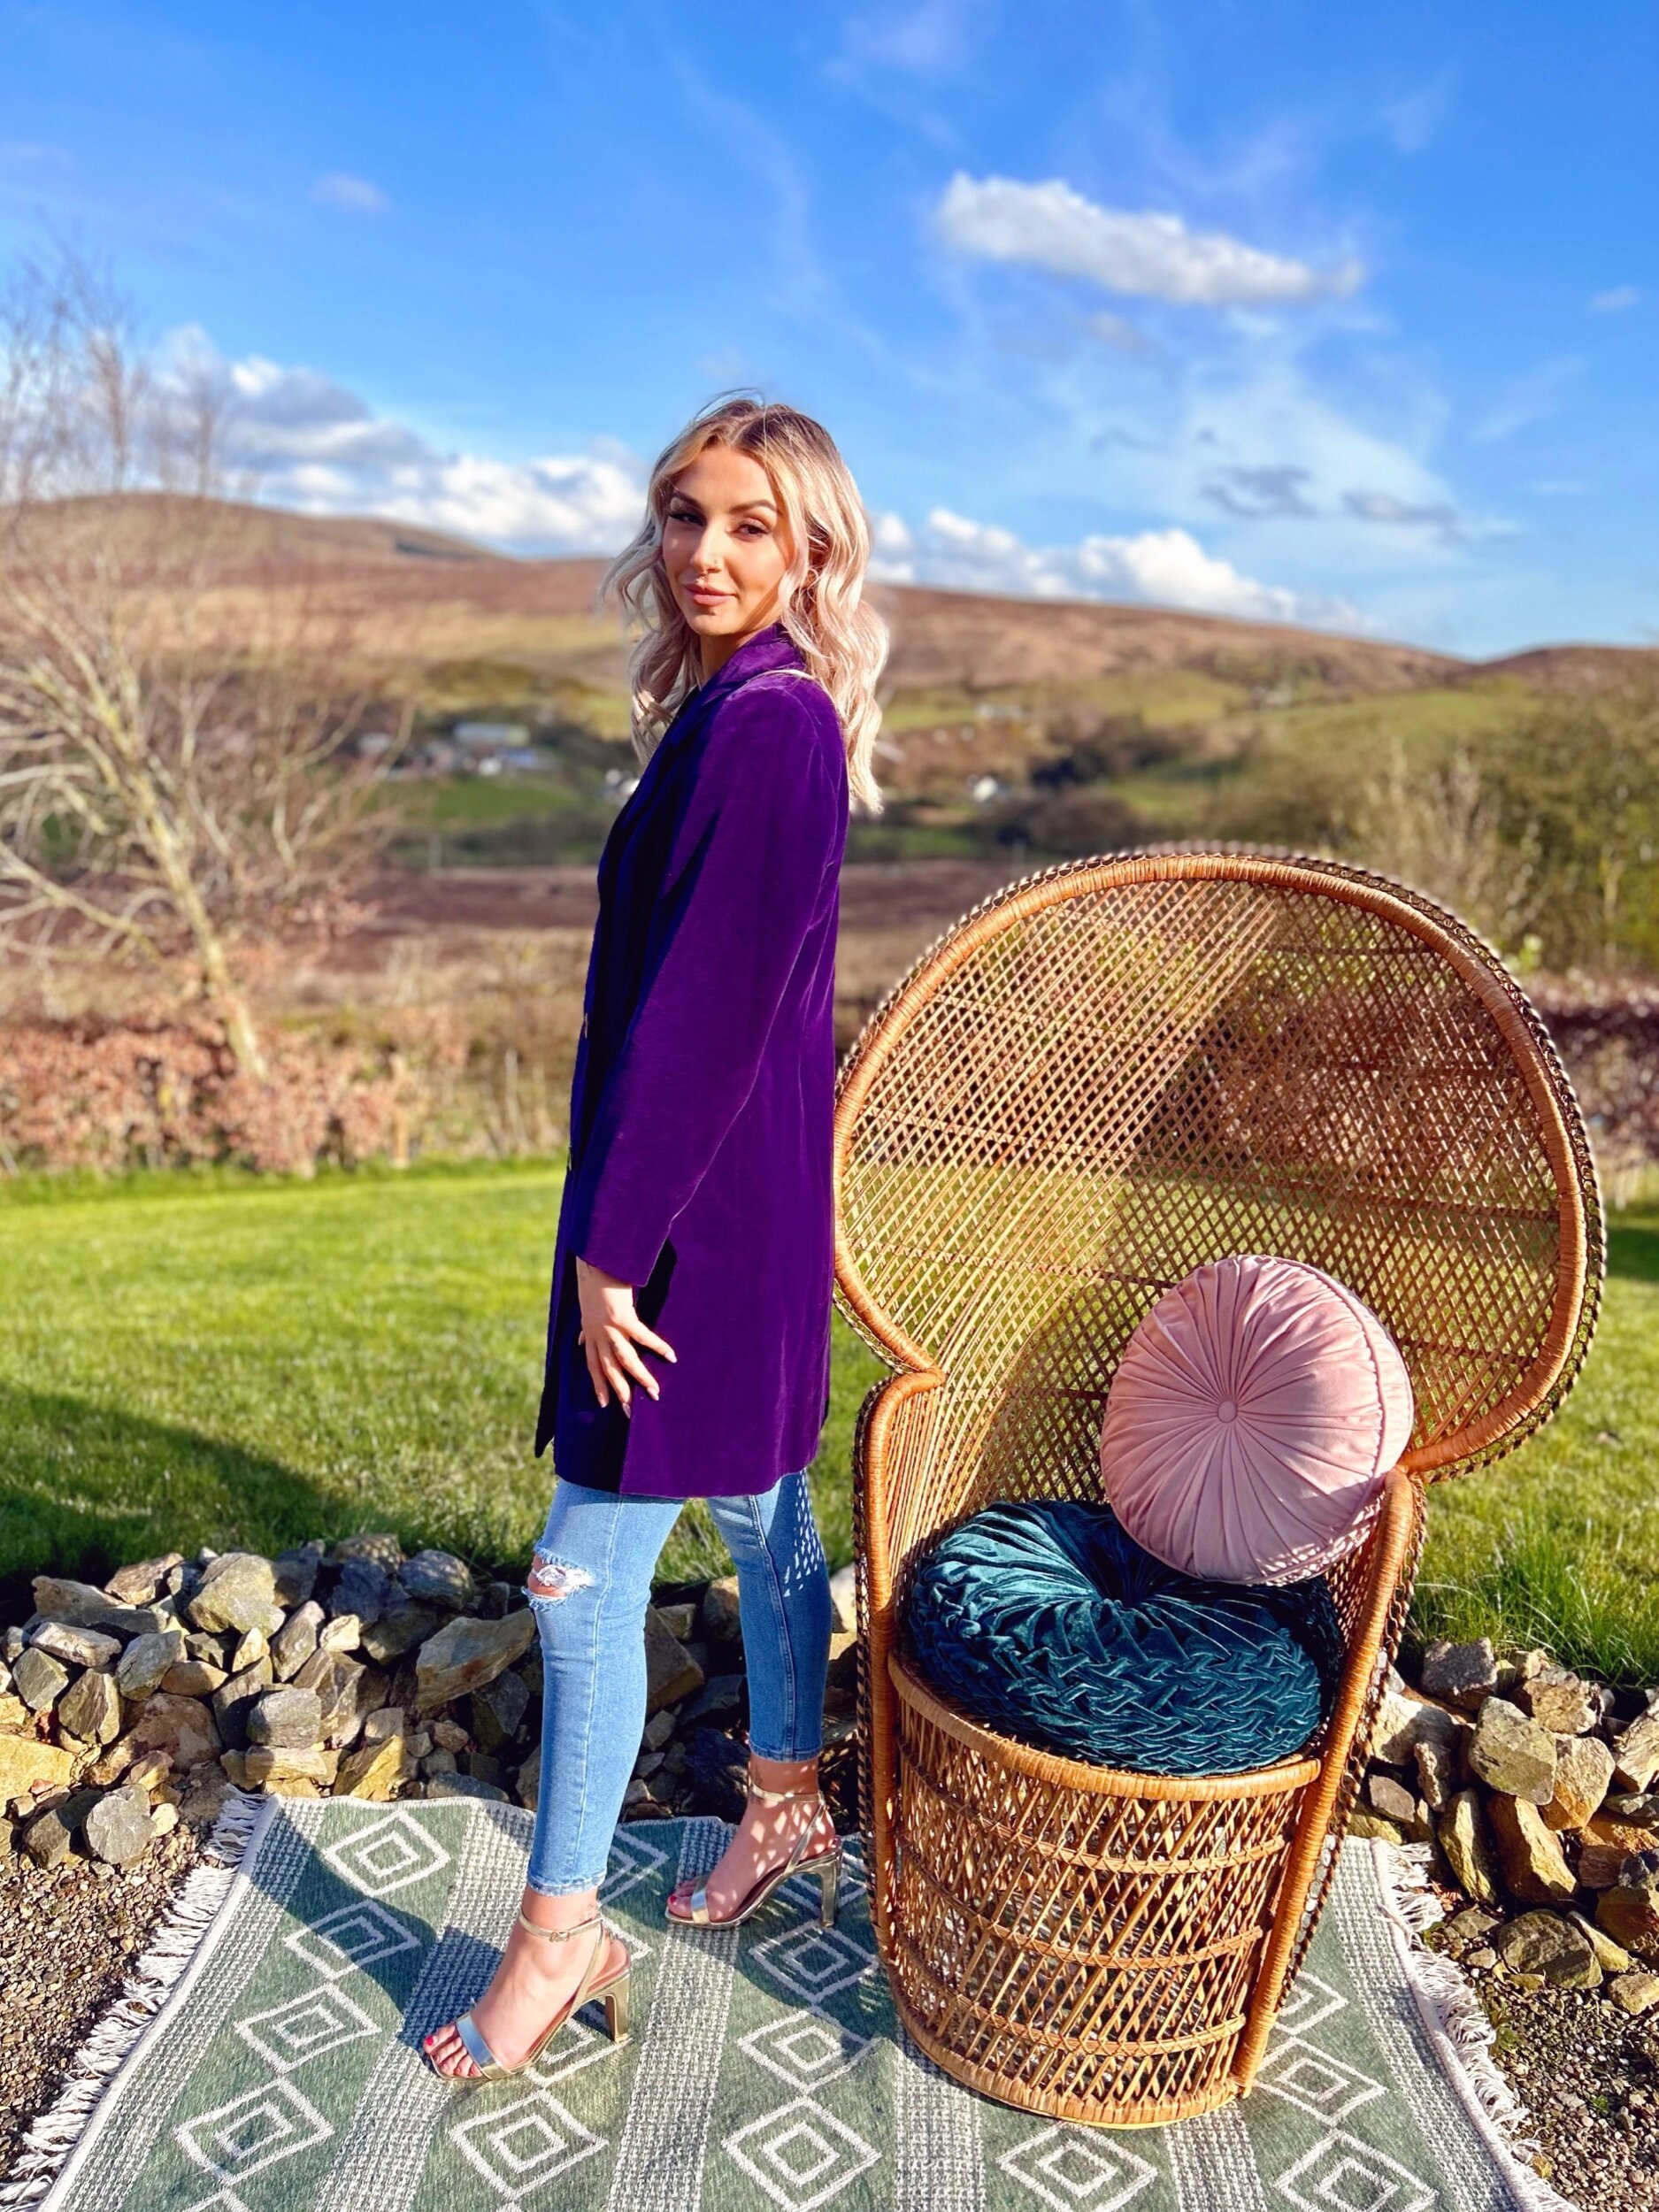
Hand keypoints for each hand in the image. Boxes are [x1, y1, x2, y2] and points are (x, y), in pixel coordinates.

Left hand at [574, 1255, 675, 1416]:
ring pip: (625, 1360)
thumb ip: (586, 1326)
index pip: (592, 1365)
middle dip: (619, 1391)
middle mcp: (597, 1334)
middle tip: (630, 1412)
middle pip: (609, 1369)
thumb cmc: (593, 1281)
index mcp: (589, 1332)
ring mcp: (609, 1327)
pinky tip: (670, 1355)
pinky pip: (642, 1337)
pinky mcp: (623, 1317)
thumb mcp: (585, 1307)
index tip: (604, 1403)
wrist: (593, 1262)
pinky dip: (657, 1346)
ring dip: (640, 1377)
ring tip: (654, 1392)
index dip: (598, 1384)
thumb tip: (580, 1338)